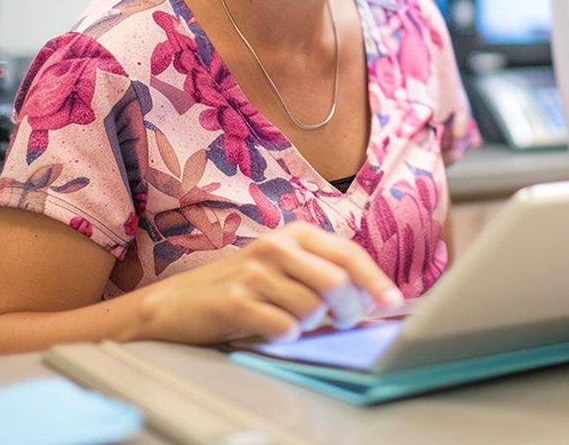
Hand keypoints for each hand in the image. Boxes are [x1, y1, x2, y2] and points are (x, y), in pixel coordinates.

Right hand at [134, 221, 402, 344]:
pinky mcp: (235, 301)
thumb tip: (370, 299)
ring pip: (312, 309)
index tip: (392, 302)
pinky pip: (283, 328)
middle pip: (337, 282)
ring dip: (309, 325)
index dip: (374, 280)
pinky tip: (270, 329)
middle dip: (349, 310)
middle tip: (345, 323)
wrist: (176, 304)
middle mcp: (277, 246)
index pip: (348, 253)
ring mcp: (255, 272)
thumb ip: (322, 275)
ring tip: (289, 320)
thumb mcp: (284, 269)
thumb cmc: (240, 287)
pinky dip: (285, 336)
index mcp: (295, 233)